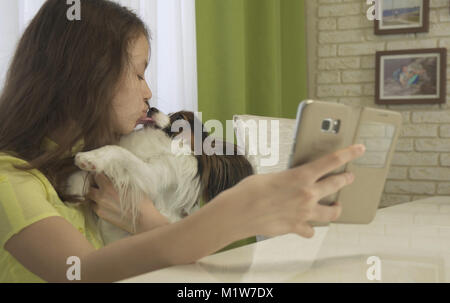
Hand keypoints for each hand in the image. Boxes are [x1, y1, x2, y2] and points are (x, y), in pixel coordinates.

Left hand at [86, 173, 168, 233]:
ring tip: (100, 194)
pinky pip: (93, 206)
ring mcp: (100, 205)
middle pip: (90, 186)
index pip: (97, 175)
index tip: (102, 175)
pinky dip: (96, 203)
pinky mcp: (101, 214)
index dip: (99, 174)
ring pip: (89, 196)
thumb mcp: (132, 185)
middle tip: (99, 184)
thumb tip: (115, 176)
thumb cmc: (140, 201)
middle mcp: (102, 195)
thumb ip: (120, 180)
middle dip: (94, 184)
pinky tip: (103, 203)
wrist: (142, 219)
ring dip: (93, 194)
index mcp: (109, 185)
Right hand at [226, 144, 365, 238]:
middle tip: (349, 177)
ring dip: (336, 208)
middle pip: (336, 184)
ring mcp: (304, 213)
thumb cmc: (250, 190)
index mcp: (301, 176)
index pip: (332, 161)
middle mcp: (307, 194)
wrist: (239, 212)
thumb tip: (293, 181)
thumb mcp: (272, 176)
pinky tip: (307, 226)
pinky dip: (309, 228)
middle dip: (345, 179)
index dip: (349, 154)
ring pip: (331, 213)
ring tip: (337, 206)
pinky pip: (310, 230)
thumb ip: (289, 178)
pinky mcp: (296, 227)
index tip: (359, 149)